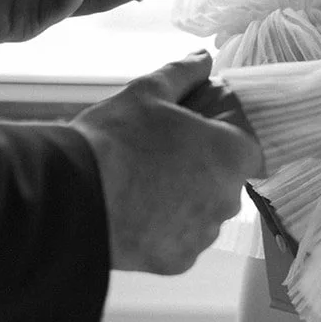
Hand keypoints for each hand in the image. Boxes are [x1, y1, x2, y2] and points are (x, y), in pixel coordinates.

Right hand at [72, 50, 263, 273]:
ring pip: (203, 208)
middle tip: (162, 146)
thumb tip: (202, 59)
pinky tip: (136, 207)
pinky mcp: (176, 263)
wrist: (73, 201)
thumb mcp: (147, 91)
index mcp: (229, 155)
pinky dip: (166, 224)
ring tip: (144, 177)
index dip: (224, 131)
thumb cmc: (116, 140)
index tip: (198, 125)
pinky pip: (182, 237)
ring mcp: (202, 236)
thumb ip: (183, 73)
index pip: (248, 143)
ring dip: (185, 194)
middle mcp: (225, 201)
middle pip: (225, 175)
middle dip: (202, 161)